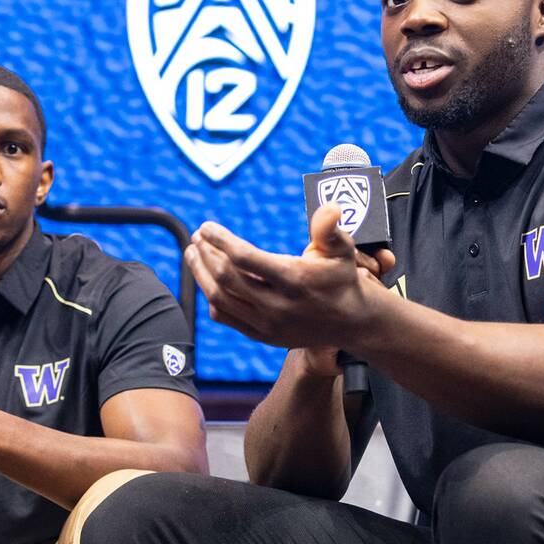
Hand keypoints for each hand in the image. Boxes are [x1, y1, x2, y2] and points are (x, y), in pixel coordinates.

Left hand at [185, 204, 393, 353]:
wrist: (351, 322)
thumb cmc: (342, 278)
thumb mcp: (342, 249)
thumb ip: (330, 228)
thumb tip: (331, 207)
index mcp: (295, 281)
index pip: (246, 259)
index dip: (220, 240)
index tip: (206, 226)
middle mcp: (279, 306)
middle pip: (226, 278)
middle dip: (205, 254)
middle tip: (197, 237)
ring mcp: (268, 324)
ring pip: (220, 299)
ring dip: (201, 274)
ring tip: (193, 253)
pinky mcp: (262, 335)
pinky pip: (225, 316)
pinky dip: (211, 297)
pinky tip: (207, 279)